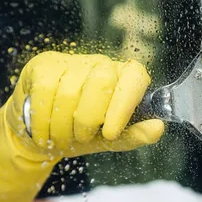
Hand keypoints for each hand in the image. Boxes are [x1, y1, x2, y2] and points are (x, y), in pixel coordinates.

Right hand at [7, 51, 164, 157]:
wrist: (43, 135)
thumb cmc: (82, 133)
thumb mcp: (111, 140)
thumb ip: (135, 135)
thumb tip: (158, 127)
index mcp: (125, 79)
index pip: (134, 78)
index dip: (123, 105)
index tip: (110, 133)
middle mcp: (102, 64)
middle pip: (101, 84)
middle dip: (87, 120)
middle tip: (81, 138)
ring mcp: (72, 62)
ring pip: (69, 92)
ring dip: (62, 126)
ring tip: (61, 137)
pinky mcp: (44, 65)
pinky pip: (44, 91)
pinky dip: (43, 120)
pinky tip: (44, 132)